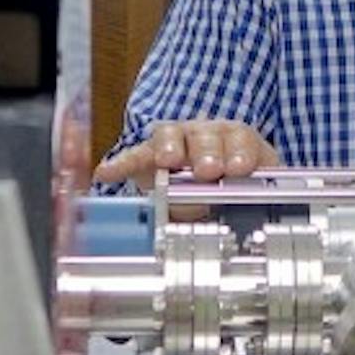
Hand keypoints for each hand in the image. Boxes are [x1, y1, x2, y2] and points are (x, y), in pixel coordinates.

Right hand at [93, 120, 278, 189]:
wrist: (216, 182)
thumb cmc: (236, 185)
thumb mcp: (248, 191)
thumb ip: (245, 198)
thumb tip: (244, 219)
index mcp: (237, 142)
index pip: (240, 140)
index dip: (240, 153)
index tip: (240, 168)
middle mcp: (205, 135)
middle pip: (205, 135)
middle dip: (207, 151)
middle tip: (208, 169)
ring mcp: (175, 142)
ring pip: (170, 136)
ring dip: (170, 147)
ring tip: (168, 159)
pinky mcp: (147, 157)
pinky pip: (133, 158)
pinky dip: (121, 165)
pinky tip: (107, 172)